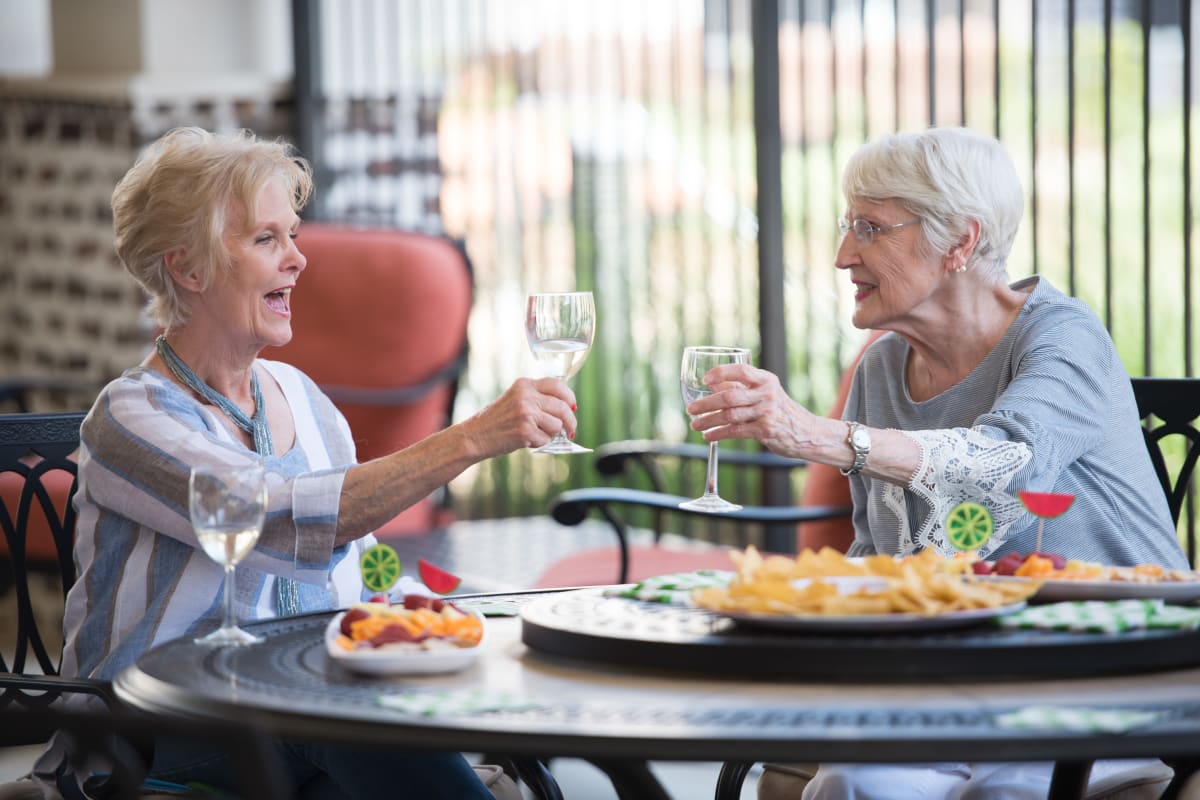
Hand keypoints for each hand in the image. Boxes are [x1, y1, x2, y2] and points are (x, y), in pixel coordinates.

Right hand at [465, 377, 577, 455]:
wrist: (475, 435)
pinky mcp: (525, 430)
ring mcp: (526, 413)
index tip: (572, 406)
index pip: (557, 385)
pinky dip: (540, 443)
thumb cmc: (497, 420)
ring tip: (538, 434)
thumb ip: (537, 398)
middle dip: (570, 421)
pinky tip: (527, 440)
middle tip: (570, 430)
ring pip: (557, 425)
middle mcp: (526, 396)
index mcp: (524, 384)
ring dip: (552, 434)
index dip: (569, 397)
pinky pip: (546, 439)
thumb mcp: (515, 399)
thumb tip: (568, 408)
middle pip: (563, 407)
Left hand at [686, 363, 818, 456]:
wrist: (806, 432)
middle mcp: (767, 394)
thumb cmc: (780, 410)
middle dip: (706, 403)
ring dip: (708, 420)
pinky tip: (708, 436)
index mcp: (766, 380)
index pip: (741, 370)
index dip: (721, 373)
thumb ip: (741, 387)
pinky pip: (736, 431)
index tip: (705, 379)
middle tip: (690, 409)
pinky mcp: (766, 431)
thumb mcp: (765, 393)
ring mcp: (767, 413)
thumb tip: (711, 383)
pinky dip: (719, 434)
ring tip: (695, 424)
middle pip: (730, 396)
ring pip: (730, 415)